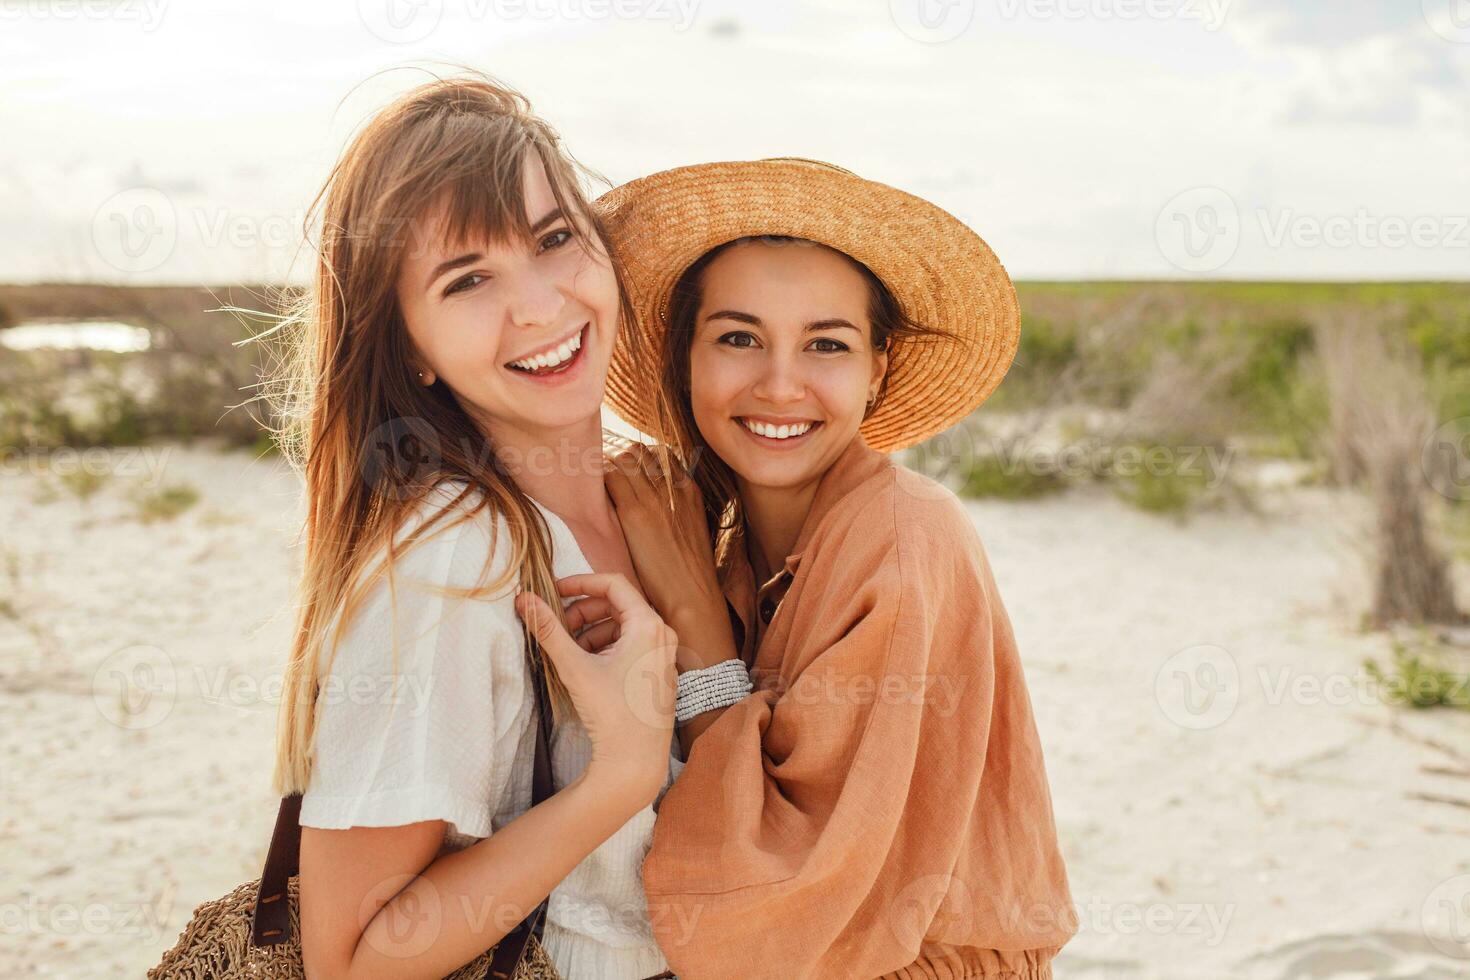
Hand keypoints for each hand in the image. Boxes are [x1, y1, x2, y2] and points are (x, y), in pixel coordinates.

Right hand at [515, 573, 675, 803]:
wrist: (635, 761)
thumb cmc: (611, 713)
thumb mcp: (575, 666)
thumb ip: (548, 630)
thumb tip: (523, 599)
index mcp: (649, 625)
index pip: (613, 583)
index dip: (580, 582)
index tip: (553, 591)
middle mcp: (663, 634)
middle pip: (618, 604)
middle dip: (584, 611)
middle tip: (557, 626)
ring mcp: (664, 654)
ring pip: (623, 626)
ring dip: (593, 631)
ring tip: (569, 650)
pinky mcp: (659, 673)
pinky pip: (632, 645)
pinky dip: (607, 647)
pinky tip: (587, 666)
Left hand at [605, 444, 730, 666]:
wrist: (691, 597)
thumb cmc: (687, 574)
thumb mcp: (689, 533)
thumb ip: (674, 512)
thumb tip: (651, 506)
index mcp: (689, 491)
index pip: (658, 454)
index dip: (636, 458)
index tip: (622, 468)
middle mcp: (673, 487)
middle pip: (638, 451)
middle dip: (617, 457)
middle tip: (600, 472)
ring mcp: (654, 498)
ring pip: (623, 459)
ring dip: (605, 466)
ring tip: (591, 482)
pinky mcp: (634, 513)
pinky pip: (610, 477)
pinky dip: (598, 480)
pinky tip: (589, 494)